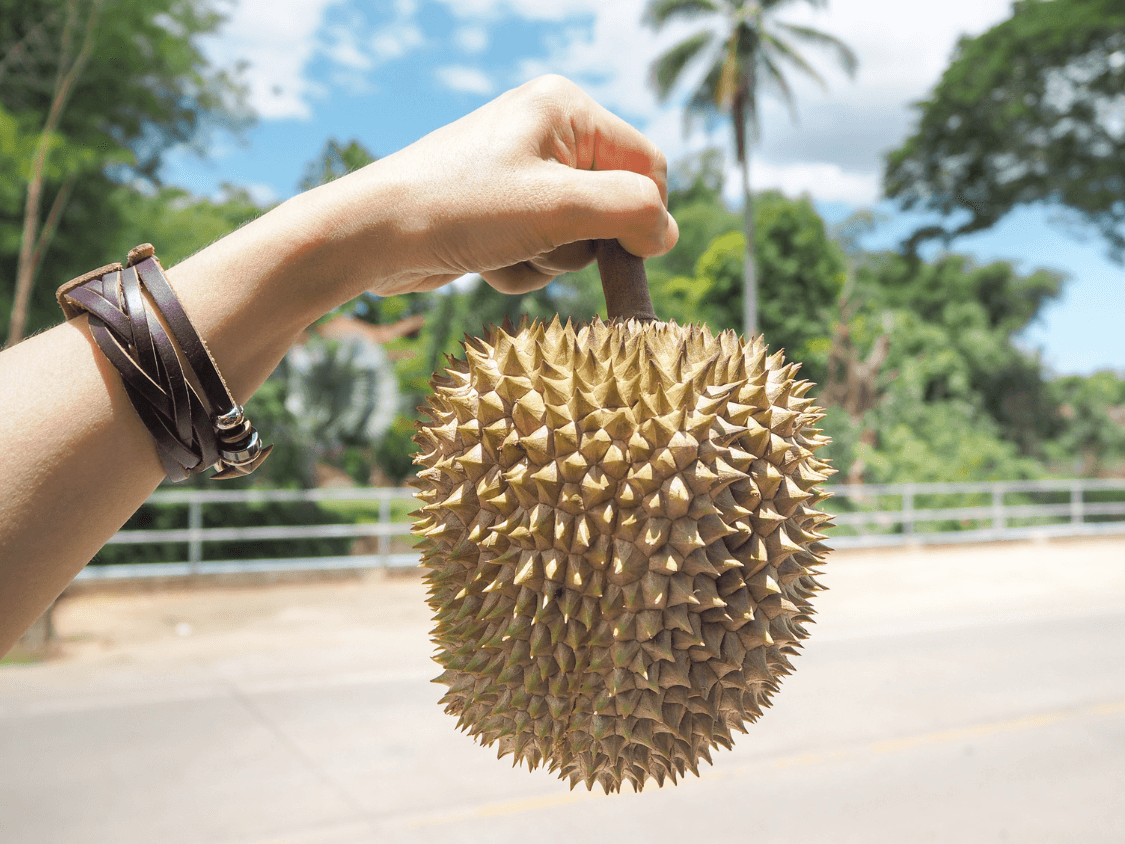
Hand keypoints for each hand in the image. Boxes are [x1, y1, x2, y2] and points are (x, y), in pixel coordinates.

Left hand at [321, 75, 678, 296]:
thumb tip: (668, 233)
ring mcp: (521, 172)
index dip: (641, 216)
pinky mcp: (499, 210)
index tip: (619, 254)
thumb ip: (631, 212)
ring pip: (575, 237)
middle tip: (539, 242)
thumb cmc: (460, 209)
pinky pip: (539, 249)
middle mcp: (547, 132)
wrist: (371, 237)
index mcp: (568, 108)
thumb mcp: (559, 208)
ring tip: (502, 250)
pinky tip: (484, 261)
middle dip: (580, 242)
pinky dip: (519, 267)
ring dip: (546, 261)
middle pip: (613, 207)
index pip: (649, 167)